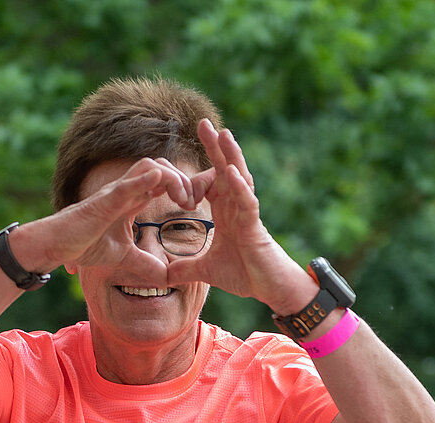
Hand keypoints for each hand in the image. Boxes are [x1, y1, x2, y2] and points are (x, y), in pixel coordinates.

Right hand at [48, 157, 202, 281]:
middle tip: (192, 203)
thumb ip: (144, 263)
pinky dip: (142, 179)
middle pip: (161, 168)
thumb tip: (165, 277)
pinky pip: (125, 185)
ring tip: (182, 197)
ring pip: (148, 167)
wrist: (56, 245)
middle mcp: (126, 191)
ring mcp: (115, 193)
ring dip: (170, 178)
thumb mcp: (123, 256)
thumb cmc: (84, 244)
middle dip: (182, 180)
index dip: (184, 185)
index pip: (164, 182)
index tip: (197, 202)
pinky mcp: (103, 201)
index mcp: (132, 200)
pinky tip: (158, 178)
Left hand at [167, 119, 309, 311]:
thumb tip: (165, 276)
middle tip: (202, 122)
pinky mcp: (255, 225)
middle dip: (214, 147)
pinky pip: (247, 201)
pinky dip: (238, 186)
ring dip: (230, 156)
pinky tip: (229, 171)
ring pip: (239, 177)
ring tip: (222, 133)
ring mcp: (247, 213)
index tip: (173, 171)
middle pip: (224, 169)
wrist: (270, 288)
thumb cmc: (245, 274)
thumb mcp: (206, 271)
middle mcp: (237, 206)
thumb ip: (185, 269)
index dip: (191, 177)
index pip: (209, 182)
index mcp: (225, 211)